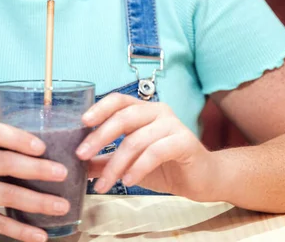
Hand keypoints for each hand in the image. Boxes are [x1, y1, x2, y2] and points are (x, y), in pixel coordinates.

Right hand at [0, 122, 69, 241]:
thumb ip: (1, 151)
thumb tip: (49, 153)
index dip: (18, 138)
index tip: (42, 146)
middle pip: (4, 163)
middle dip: (37, 169)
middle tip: (62, 173)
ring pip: (4, 194)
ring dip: (36, 201)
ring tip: (61, 206)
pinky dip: (20, 230)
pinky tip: (40, 235)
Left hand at [76, 94, 218, 200]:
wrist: (203, 179)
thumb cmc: (166, 167)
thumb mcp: (130, 164)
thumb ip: (106, 161)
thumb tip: (80, 165)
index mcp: (144, 110)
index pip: (119, 100)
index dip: (99, 108)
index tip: (82, 122)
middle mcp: (158, 111)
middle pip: (124, 117)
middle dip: (100, 137)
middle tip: (82, 155)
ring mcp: (173, 124)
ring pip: (136, 139)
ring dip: (116, 163)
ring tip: (104, 184)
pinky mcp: (184, 141)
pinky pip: (155, 152)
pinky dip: (138, 168)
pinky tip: (128, 182)